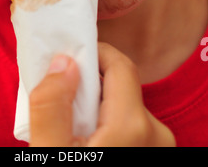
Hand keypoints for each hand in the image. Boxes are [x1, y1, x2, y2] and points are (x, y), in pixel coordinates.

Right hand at [29, 42, 175, 146]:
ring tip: (70, 121)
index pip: (119, 64)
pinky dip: (107, 121)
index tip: (66, 60)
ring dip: (96, 104)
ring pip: (123, 104)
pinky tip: (86, 136)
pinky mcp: (152, 151)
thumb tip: (64, 61)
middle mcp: (156, 131)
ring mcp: (158, 144)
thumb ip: (52, 106)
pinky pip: (129, 122)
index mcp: (134, 126)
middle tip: (62, 97)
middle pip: (119, 84)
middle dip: (89, 83)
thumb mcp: (50, 152)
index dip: (92, 54)